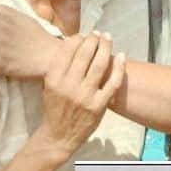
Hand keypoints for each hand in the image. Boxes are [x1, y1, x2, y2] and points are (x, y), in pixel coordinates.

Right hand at [36, 33, 125, 157]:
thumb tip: (75, 44)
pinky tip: (121, 55)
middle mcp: (68, 86)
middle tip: (98, 34)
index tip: (83, 35)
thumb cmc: (54, 109)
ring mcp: (85, 96)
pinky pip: (112, 83)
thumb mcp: (48, 86)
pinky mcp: (98, 106)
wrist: (58, 136)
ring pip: (99, 65)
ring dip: (105, 47)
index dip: (77, 38)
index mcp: (54, 79)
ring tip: (108, 38)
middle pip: (85, 54)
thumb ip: (60, 68)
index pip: (67, 50)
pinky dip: (119, 67)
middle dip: (93, 39)